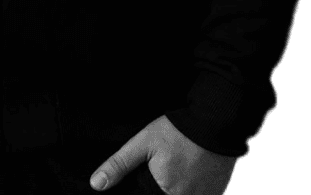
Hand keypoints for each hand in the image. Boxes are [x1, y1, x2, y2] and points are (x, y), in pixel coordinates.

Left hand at [89, 115, 237, 194]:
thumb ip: (119, 164)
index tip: (148, 177)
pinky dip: (189, 188)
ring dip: (173, 187)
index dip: (142, 188)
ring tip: (175, 168)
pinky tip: (187, 173)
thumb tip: (96, 185)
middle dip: (157, 187)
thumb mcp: (143, 143)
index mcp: (165, 193)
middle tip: (164, 167)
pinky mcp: (215, 194)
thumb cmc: (178, 131)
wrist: (214, 122)